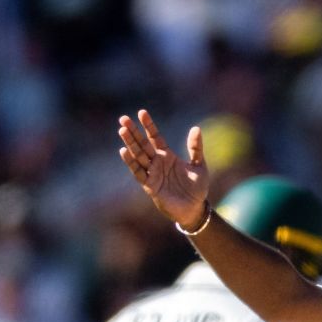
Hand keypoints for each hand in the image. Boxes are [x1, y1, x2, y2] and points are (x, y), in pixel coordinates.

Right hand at [117, 109, 211, 229]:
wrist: (194, 209)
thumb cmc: (197, 187)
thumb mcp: (199, 165)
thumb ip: (196, 148)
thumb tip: (196, 128)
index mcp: (167, 155)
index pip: (155, 137)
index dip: (148, 125)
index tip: (141, 112)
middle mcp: (157, 163)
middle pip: (142, 144)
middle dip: (133, 131)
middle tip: (123, 118)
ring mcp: (152, 173)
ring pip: (138, 155)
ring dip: (130, 143)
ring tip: (122, 130)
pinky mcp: (150, 186)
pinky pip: (138, 173)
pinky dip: (131, 162)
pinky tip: (124, 151)